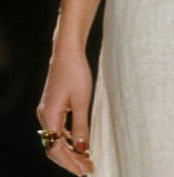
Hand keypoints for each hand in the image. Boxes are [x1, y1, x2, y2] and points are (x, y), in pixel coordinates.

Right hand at [36, 44, 94, 174]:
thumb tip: (83, 148)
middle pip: (54, 147)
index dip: (70, 162)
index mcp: (49, 116)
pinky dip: (68, 139)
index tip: (85, 170)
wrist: (68, 51)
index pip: (56, 149)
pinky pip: (58, 129)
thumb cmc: (76, 72)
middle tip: (88, 169)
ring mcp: (47, 111)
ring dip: (70, 151)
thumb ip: (81, 126)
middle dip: (70, 160)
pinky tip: (79, 144)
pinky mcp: (52, 106)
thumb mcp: (82, 100)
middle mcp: (44, 116)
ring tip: (86, 160)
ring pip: (55, 139)